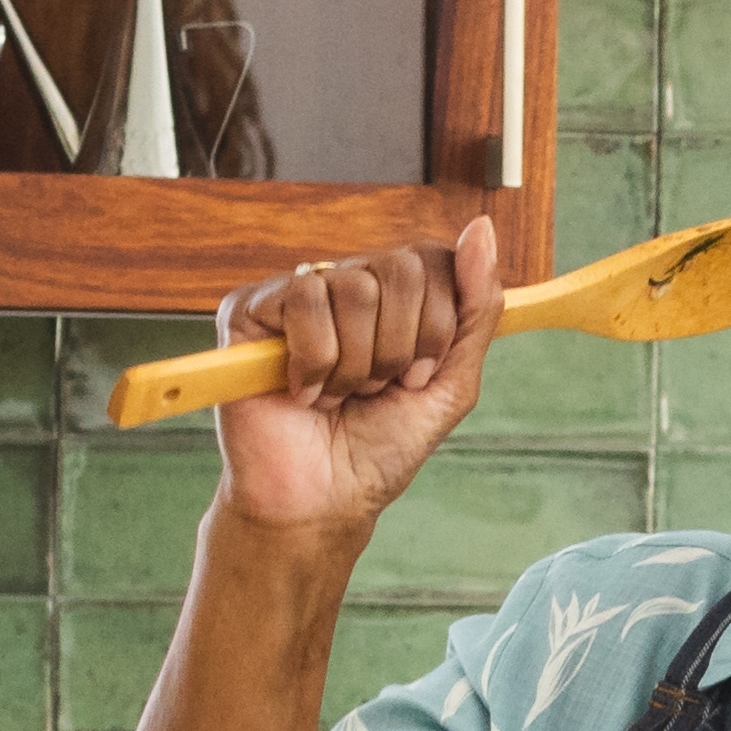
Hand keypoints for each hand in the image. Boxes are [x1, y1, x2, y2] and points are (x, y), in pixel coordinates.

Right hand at [211, 221, 494, 541]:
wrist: (323, 500)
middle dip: (400, 348)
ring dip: (356, 363)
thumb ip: (476, 309)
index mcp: (394, 297)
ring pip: (354, 288)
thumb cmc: (379, 448)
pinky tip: (302, 392)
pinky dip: (315, 361)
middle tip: (373, 390)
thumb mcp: (451, 383)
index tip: (418, 378)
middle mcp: (347, 284)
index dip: (436, 326)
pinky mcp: (249, 309)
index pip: (436, 260)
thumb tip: (481, 229)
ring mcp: (298, 293)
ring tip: (337, 395)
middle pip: (401, 270)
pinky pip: (304, 300)